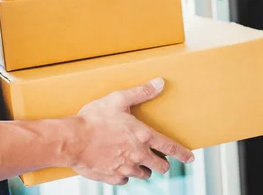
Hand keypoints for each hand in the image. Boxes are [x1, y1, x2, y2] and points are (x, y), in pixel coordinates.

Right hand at [69, 79, 193, 185]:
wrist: (72, 140)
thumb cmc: (94, 118)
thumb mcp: (118, 100)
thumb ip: (141, 92)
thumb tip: (160, 83)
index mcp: (143, 136)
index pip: (170, 147)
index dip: (183, 153)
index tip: (190, 157)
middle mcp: (138, 155)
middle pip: (161, 166)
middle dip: (162, 163)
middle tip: (158, 158)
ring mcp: (125, 169)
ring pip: (144, 174)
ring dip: (143, 168)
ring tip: (135, 159)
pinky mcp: (112, 177)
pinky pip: (124, 180)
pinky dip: (124, 174)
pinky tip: (118, 165)